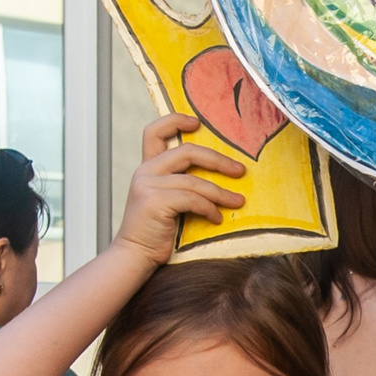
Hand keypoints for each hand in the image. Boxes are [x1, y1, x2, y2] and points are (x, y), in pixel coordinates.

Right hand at [114, 114, 246, 262]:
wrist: (135, 254)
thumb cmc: (156, 230)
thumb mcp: (165, 199)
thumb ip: (180, 183)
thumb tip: (218, 175)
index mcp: (147, 167)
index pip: (154, 132)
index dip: (175, 121)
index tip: (198, 123)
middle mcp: (146, 171)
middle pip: (188, 151)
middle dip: (218, 160)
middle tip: (240, 171)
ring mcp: (149, 185)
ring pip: (195, 181)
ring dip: (221, 193)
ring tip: (237, 202)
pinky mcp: (156, 202)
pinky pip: (193, 200)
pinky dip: (209, 209)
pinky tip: (217, 219)